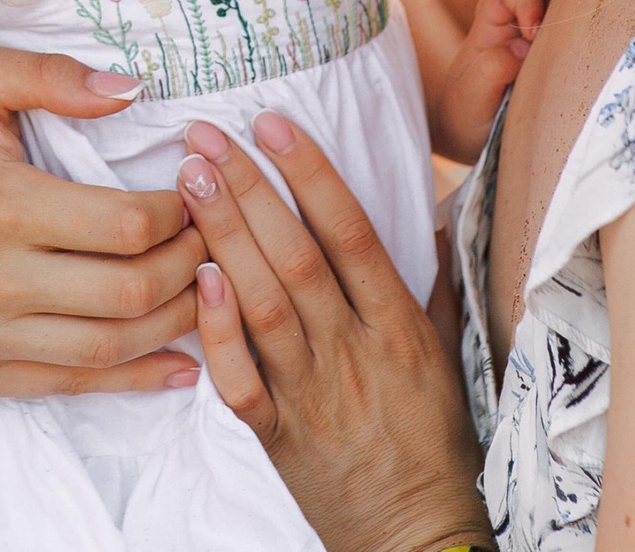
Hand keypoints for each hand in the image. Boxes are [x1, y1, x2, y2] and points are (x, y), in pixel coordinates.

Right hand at [0, 45, 206, 395]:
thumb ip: (51, 72)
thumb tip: (130, 89)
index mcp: (0, 204)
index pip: (127, 224)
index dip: (179, 212)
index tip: (195, 194)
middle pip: (129, 291)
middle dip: (190, 266)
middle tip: (211, 241)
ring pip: (110, 347)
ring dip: (175, 321)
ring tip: (203, 288)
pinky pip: (74, 386)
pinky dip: (137, 377)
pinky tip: (181, 360)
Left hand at [178, 114, 491, 551]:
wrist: (418, 533)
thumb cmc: (432, 437)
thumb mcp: (446, 352)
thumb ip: (433, 279)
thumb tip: (433, 209)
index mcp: (398, 324)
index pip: (352, 231)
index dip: (311, 172)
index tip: (273, 123)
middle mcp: (355, 349)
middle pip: (297, 255)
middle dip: (248, 188)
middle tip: (204, 136)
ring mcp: (314, 393)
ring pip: (265, 304)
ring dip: (223, 237)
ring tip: (189, 181)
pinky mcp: (280, 435)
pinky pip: (243, 380)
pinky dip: (218, 332)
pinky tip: (196, 282)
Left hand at [431, 0, 560, 160]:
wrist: (470, 131)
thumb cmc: (471, 112)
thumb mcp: (473, 97)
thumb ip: (492, 69)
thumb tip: (522, 46)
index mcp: (489, 22)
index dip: (522, 0)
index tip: (533, 35)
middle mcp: (508, 9)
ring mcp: (531, 10)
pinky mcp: (553, 21)